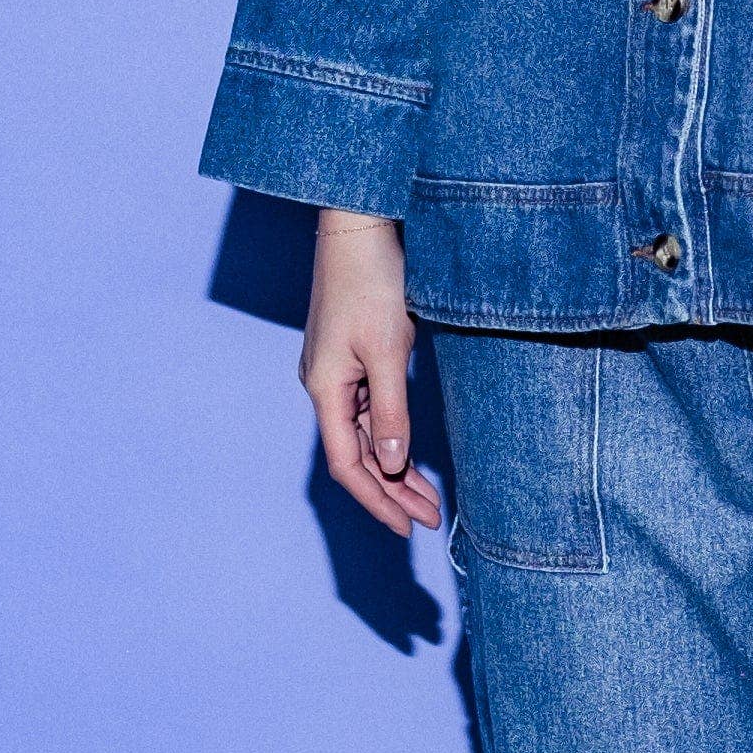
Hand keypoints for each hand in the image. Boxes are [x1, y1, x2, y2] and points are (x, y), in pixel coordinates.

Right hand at [301, 208, 443, 537]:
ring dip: (394, 469)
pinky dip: (391, 438)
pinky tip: (410, 455)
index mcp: (325, 389)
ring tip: (428, 498)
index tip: (407, 527)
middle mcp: (325, 387)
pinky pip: (369, 412)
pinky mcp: (351, 358)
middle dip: (391, 492)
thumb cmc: (372, 281)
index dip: (377, 500)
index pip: (348, 464)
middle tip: (428, 519)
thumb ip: (391, 411)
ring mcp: (336, 373)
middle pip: (356, 457)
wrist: (357, 226)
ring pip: (364, 437)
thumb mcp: (389, 350)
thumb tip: (392, 466)